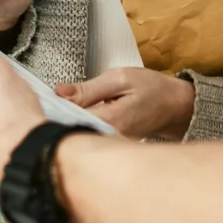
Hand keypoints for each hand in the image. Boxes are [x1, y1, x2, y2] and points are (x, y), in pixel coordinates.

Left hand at [56, 68, 195, 140]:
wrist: (175, 106)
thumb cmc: (152, 89)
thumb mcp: (120, 78)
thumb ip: (88, 88)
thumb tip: (59, 91)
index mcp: (111, 120)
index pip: (69, 119)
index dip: (54, 108)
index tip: (47, 98)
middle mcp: (109, 138)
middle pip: (70, 130)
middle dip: (58, 116)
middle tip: (55, 100)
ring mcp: (110, 144)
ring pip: (77, 133)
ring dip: (68, 119)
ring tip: (67, 106)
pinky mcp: (109, 144)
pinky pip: (86, 135)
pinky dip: (79, 123)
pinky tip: (79, 115)